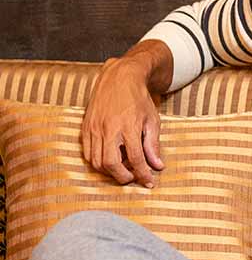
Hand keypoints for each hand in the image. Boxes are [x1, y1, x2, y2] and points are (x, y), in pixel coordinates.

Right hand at [81, 54, 163, 187]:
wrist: (120, 77)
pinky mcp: (86, 126)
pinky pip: (87, 152)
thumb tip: (157, 166)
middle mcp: (109, 128)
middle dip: (122, 177)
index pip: (136, 159)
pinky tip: (109, 158)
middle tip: (133, 176)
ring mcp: (94, 127)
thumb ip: (153, 145)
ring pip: (96, 161)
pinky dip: (96, 161)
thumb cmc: (139, 99)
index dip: (143, 175)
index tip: (149, 183)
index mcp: (128, 127)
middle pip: (111, 164)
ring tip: (122, 167)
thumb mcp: (152, 120)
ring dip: (109, 171)